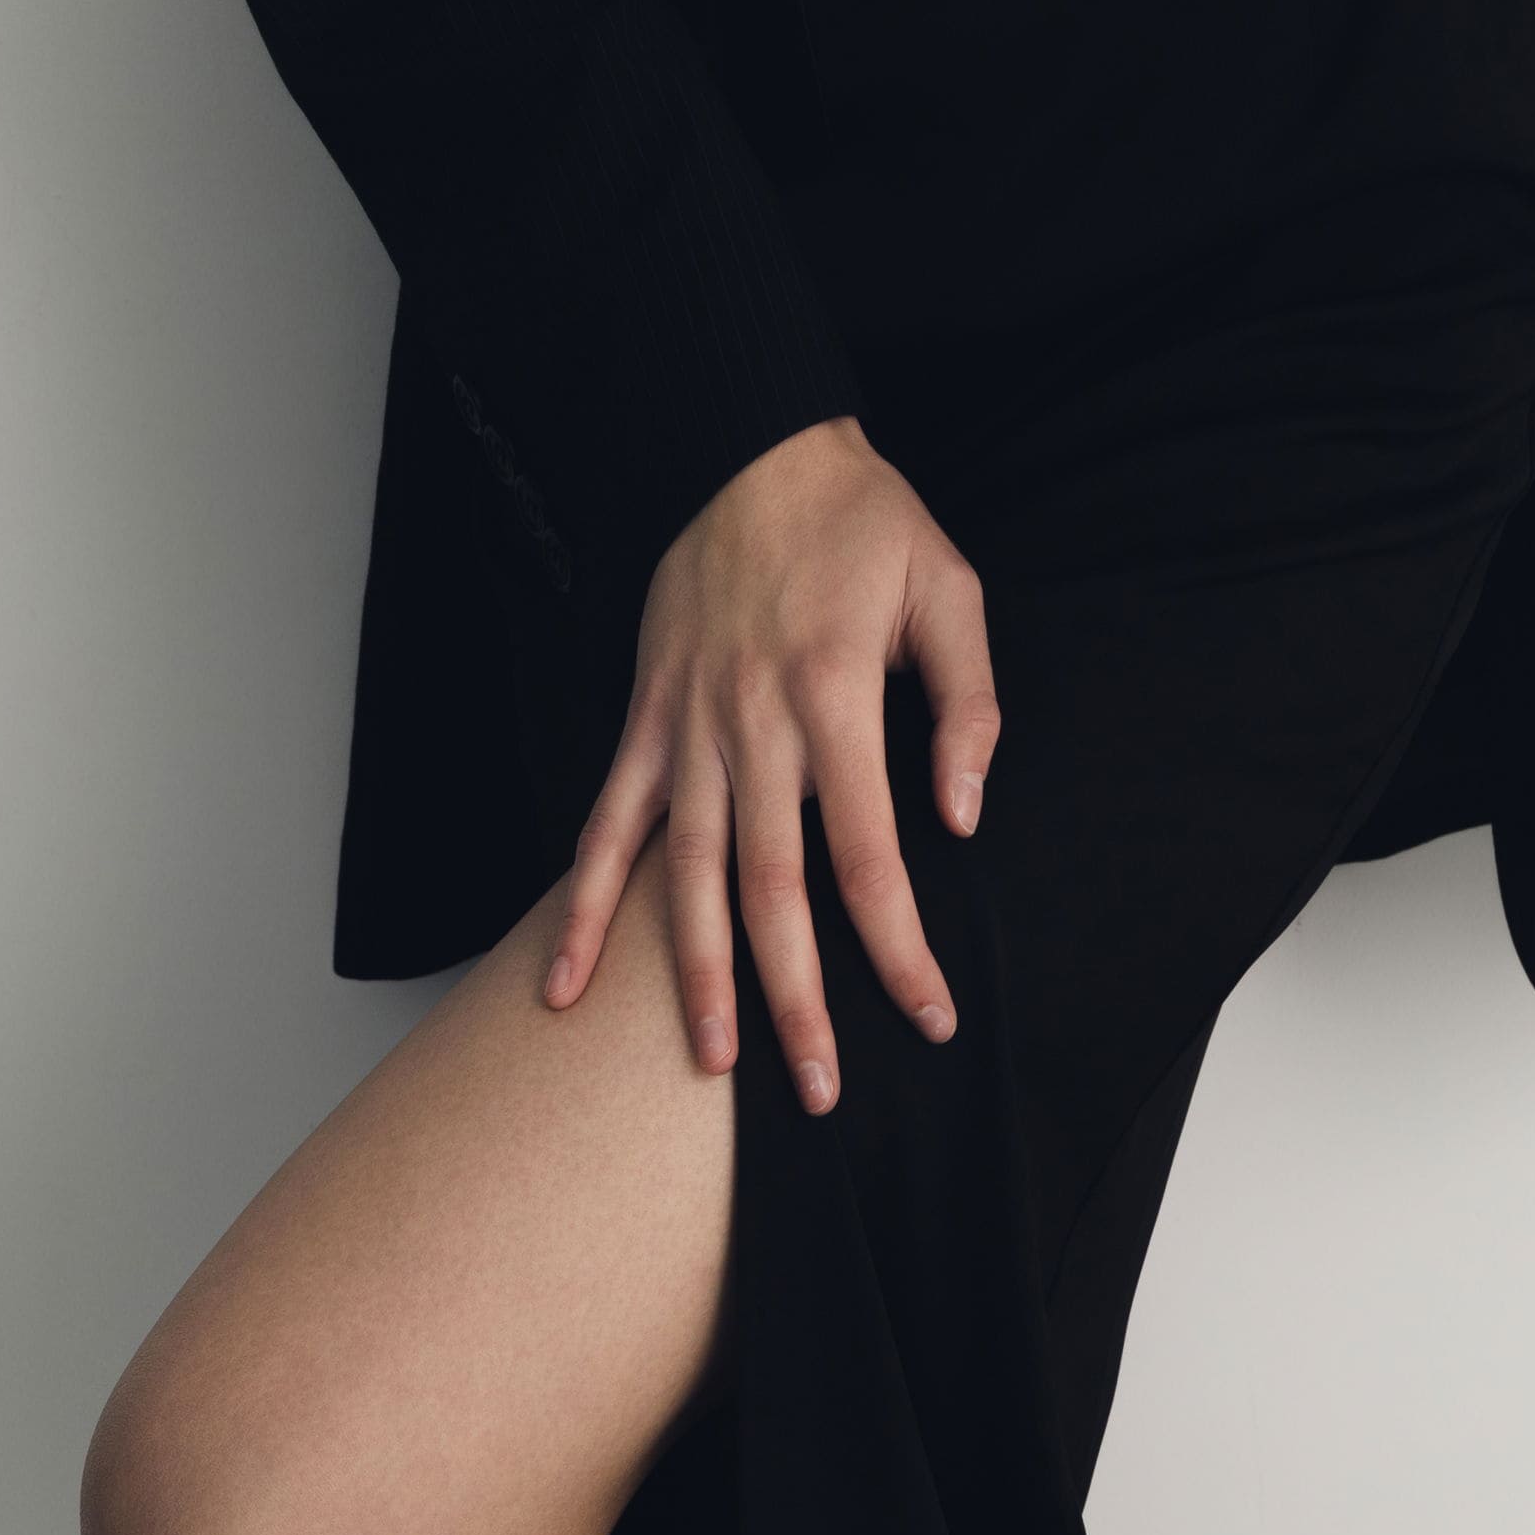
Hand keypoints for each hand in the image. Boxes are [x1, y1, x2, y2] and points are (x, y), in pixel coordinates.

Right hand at [543, 418, 997, 1115]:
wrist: (753, 444)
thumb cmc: (865, 521)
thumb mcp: (948, 590)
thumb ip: (966, 707)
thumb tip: (963, 818)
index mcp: (838, 693)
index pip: (872, 852)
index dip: (900, 945)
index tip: (929, 1017)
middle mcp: (756, 722)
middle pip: (774, 885)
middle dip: (798, 996)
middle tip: (819, 1090)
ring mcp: (688, 724)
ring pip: (687, 870)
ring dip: (698, 971)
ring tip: (714, 1063)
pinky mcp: (645, 717)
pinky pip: (609, 822)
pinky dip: (588, 904)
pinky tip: (567, 984)